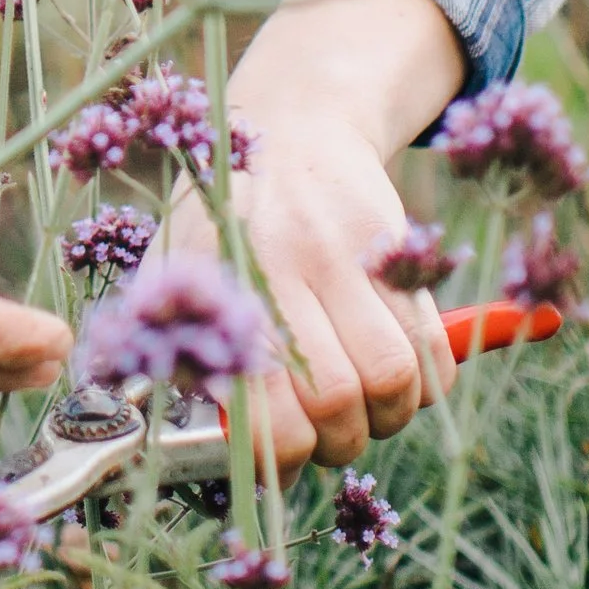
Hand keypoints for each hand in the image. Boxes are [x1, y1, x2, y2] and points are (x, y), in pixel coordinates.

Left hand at [166, 0, 465, 472]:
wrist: (291, 125)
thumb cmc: (221, 217)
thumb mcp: (173, 269)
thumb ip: (167, 347)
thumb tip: (155, 431)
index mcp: (222, 286)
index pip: (266, 407)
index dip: (281, 458)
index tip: (281, 463)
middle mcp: (284, 268)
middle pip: (338, 399)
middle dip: (337, 440)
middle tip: (325, 433)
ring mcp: (347, 255)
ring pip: (394, 376)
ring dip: (387, 415)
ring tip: (364, 407)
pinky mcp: (397, 247)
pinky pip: (434, 345)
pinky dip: (427, 382)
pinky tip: (398, 376)